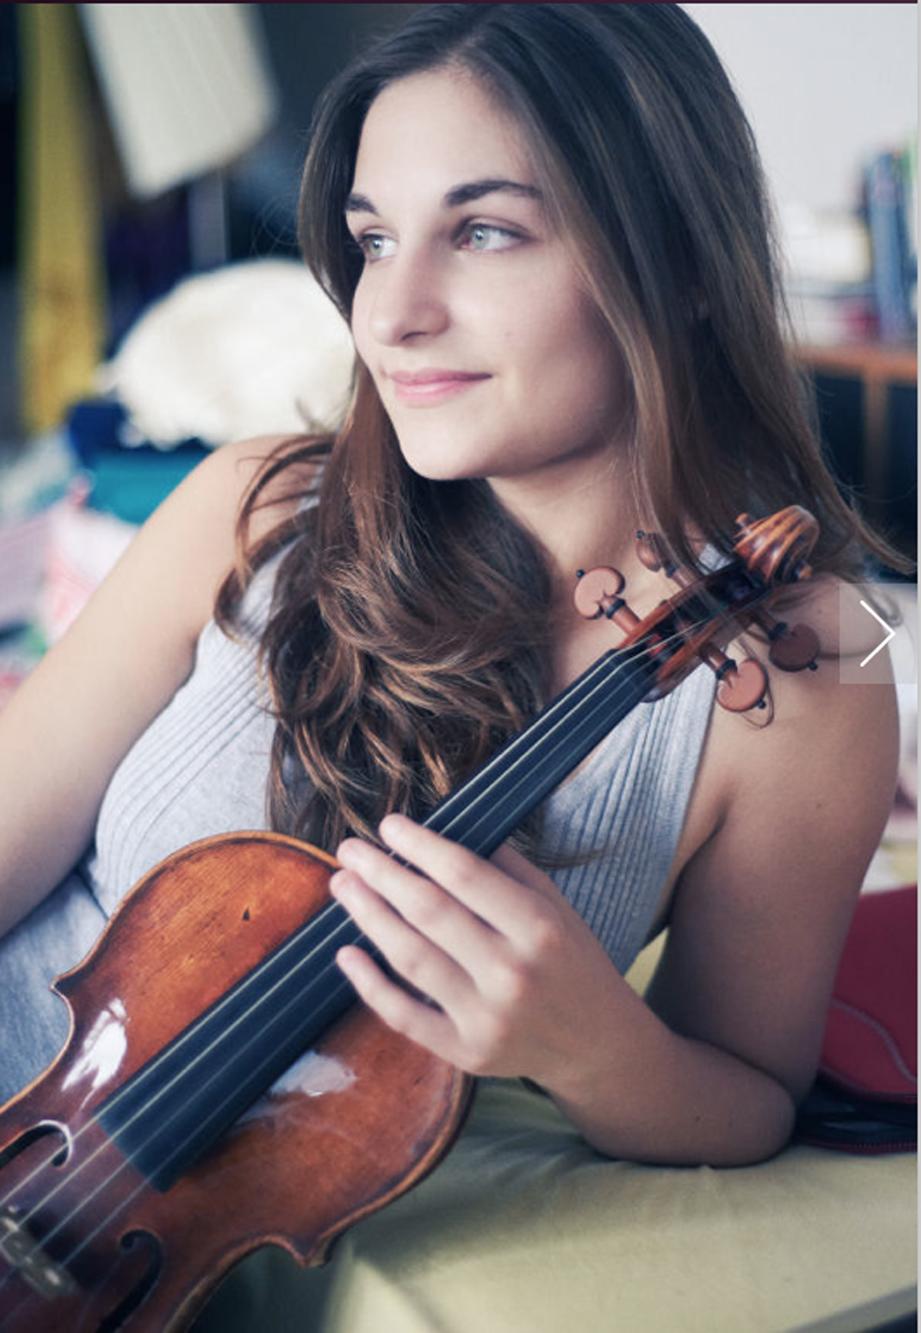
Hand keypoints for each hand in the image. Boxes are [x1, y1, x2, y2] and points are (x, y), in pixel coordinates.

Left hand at [329, 813, 624, 1090]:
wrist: (597, 1043)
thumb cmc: (571, 960)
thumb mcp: (554, 904)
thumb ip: (504, 867)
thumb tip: (442, 830)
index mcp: (538, 927)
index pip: (464, 874)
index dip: (419, 845)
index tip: (388, 824)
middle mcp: (512, 973)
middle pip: (429, 912)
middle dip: (381, 874)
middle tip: (349, 849)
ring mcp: (486, 1018)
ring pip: (410, 958)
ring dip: (368, 916)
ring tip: (343, 885)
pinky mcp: (466, 1053)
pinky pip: (405, 1016)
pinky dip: (369, 984)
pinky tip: (345, 953)